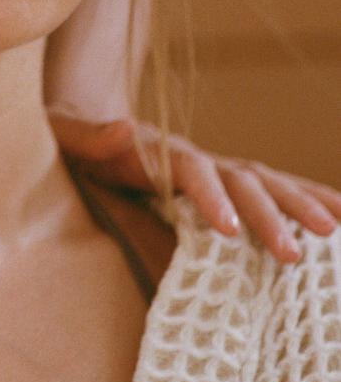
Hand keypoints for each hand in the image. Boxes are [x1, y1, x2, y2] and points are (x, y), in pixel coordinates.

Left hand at [50, 113, 340, 263]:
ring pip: (266, 181)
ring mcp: (214, 166)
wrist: (87, 128)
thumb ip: (91, 135)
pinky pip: (269, 187)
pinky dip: (304, 196)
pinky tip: (337, 216)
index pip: (192, 172)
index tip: (228, 230)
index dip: (211, 198)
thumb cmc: (73, 141)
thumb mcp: (68, 135)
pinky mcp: (222, 180)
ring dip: (300, 204)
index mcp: (160, 151)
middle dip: (268, 215)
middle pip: (240, 180)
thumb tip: (123, 127)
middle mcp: (196, 156)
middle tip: (294, 255)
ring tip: (335, 232)